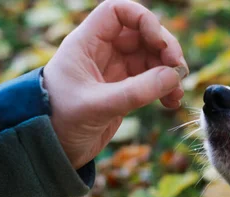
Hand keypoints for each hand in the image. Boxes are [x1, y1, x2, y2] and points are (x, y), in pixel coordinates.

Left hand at [43, 0, 187, 168]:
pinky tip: (172, 102)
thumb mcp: (98, 105)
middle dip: (165, 49)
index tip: (159, 43)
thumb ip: (136, 91)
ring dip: (169, 72)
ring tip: (177, 93)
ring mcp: (114, 72)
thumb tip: (173, 77)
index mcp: (87, 44)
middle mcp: (102, 53)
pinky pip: (152, 82)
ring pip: (151, 59)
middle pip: (142, 35)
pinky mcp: (123, 92)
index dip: (144, 20)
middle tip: (179, 70)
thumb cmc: (60, 120)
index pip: (118, 12)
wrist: (51, 149)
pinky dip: (165, 89)